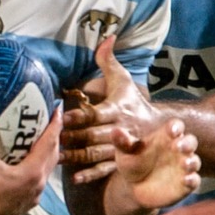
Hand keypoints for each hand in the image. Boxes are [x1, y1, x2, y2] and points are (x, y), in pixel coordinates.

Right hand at [0, 109, 62, 214]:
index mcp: (33, 172)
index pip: (50, 143)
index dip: (55, 126)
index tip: (59, 110)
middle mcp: (38, 184)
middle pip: (53, 156)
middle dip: (55, 138)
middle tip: (52, 123)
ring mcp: (33, 195)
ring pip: (46, 170)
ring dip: (47, 154)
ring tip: (41, 142)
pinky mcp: (25, 203)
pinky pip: (37, 181)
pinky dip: (37, 169)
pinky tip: (27, 166)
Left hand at [61, 37, 161, 185]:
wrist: (163, 129)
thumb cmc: (134, 102)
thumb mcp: (123, 80)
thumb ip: (109, 60)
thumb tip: (107, 36)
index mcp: (116, 109)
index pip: (95, 113)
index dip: (79, 115)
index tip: (62, 116)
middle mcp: (118, 129)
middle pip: (92, 135)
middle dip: (72, 138)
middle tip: (51, 139)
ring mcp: (120, 148)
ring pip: (95, 154)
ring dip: (75, 157)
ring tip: (55, 158)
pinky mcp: (122, 163)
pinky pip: (105, 170)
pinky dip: (90, 175)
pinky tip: (75, 178)